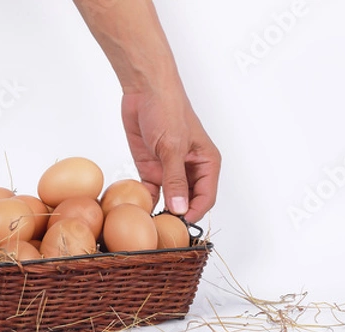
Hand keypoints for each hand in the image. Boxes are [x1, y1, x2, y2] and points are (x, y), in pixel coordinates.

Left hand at [121, 87, 220, 222]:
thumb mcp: (173, 147)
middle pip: (188, 202)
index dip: (194, 213)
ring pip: (170, 199)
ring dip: (161, 210)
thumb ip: (175, 180)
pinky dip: (146, 200)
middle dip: (177, 215)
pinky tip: (138, 207)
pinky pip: (151, 191)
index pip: (206, 198)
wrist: (143, 89)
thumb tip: (180, 210)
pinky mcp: (151, 167)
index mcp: (206, 163)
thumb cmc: (167, 109)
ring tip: (149, 222)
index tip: (179, 226)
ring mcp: (170, 169)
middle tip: (163, 229)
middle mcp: (190, 169)